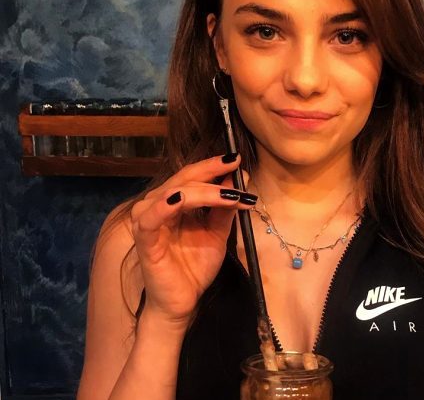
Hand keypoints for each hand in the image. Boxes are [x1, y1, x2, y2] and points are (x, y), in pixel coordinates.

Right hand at [130, 153, 255, 324]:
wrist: (183, 302)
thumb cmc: (195, 267)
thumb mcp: (218, 232)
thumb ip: (225, 207)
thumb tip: (241, 178)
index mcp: (174, 201)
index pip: (192, 175)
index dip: (213, 166)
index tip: (237, 159)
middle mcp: (157, 205)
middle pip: (184, 179)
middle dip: (213, 172)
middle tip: (237, 168)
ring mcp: (148, 221)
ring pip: (174, 193)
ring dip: (204, 191)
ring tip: (230, 195)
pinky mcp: (144, 240)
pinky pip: (151, 217)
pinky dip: (165, 205)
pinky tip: (181, 198)